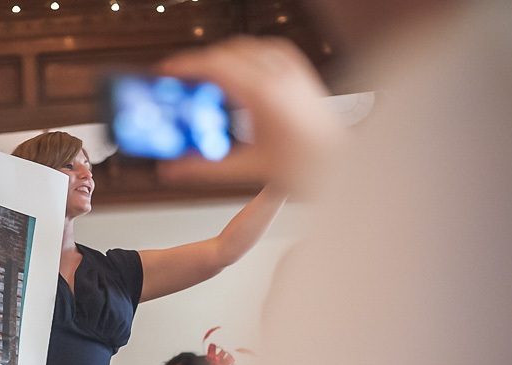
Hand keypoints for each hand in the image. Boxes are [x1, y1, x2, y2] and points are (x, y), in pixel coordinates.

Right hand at [157, 36, 344, 192]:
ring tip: (206, 82)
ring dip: (221, 59)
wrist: (346, 166)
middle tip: (181, 84)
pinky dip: (244, 57)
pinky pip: (265, 49)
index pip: (214, 65)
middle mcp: (279, 76)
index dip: (184, 66)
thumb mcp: (248, 170)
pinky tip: (239, 77)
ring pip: (245, 46)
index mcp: (264, 94)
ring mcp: (292, 71)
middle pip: (226, 52)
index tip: (165, 72)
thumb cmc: (309, 168)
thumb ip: (205, 169)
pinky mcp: (300, 73)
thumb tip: (174, 170)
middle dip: (199, 64)